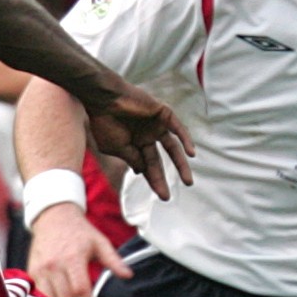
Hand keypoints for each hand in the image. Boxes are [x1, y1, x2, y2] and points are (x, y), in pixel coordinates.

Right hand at [28, 204, 129, 296]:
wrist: (53, 217)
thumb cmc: (79, 232)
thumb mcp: (100, 242)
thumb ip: (114, 261)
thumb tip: (128, 275)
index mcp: (72, 258)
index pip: (80, 290)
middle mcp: (53, 265)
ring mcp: (39, 270)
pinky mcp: (31, 273)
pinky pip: (39, 296)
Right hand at [86, 85, 193, 201]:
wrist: (106, 99)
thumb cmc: (106, 122)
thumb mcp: (117, 148)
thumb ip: (133, 159)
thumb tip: (142, 172)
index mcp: (134, 144)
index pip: (146, 165)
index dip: (152, 180)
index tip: (161, 195)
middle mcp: (146, 135)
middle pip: (158, 161)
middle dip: (162, 178)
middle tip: (167, 197)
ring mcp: (155, 125)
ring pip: (172, 147)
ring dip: (181, 164)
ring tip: (188, 182)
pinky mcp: (163, 114)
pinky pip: (178, 128)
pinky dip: (185, 140)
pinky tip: (191, 154)